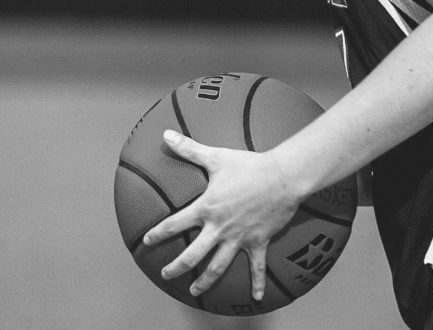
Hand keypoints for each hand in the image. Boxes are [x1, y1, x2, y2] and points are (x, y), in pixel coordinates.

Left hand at [143, 129, 301, 299]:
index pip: (175, 224)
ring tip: (194, 291)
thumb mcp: (217, 156)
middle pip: (193, 255)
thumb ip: (189, 149)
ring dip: (205, 281)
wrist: (283, 177)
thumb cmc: (250, 166)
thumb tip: (166, 134)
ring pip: (218, 266)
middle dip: (177, 267)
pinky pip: (257, 267)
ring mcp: (239, 238)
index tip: (148, 241)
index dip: (158, 234)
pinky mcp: (258, 242)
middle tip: (166, 274)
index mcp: (207, 208)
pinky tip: (256, 298)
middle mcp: (220, 228)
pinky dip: (257, 283)